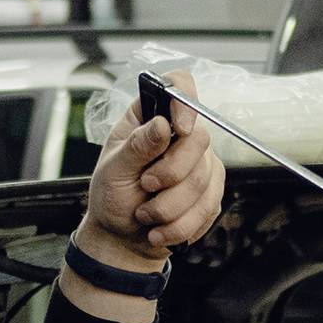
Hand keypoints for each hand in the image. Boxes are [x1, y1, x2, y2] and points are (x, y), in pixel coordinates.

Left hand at [82, 68, 226, 262]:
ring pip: (204, 178)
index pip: (178, 86)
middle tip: (145, 186)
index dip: (185, 100)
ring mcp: (200, 162)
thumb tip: (162, 124)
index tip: (179, 129)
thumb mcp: (113, 171)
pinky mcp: (211, 190)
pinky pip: (209, 205)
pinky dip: (182, 224)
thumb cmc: (112, 198)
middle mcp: (179, 135)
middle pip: (199, 139)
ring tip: (145, 215)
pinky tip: (161, 228)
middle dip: (171, 173)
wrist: (122, 237)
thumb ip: (136, 147)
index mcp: (148, 117)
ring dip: (170, 207)